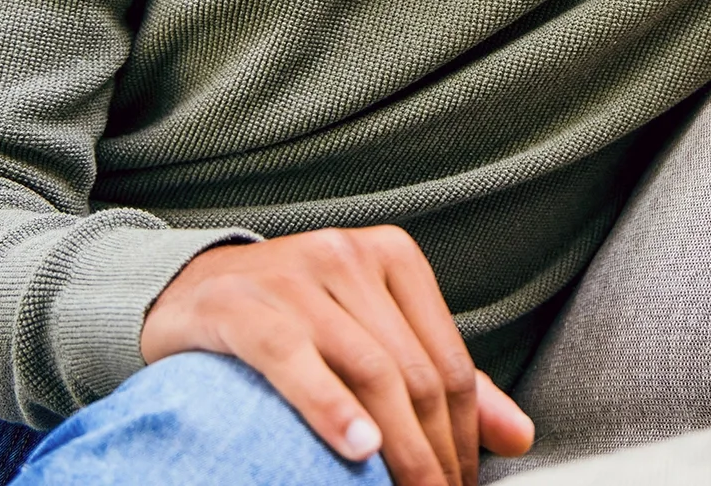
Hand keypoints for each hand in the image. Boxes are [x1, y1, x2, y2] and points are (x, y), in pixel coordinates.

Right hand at [140, 227, 535, 485]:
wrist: (191, 290)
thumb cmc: (295, 318)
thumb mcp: (372, 334)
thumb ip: (440, 378)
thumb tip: (519, 437)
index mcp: (392, 258)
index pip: (449, 362)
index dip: (466, 438)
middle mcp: (348, 256)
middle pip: (413, 374)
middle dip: (434, 454)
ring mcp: (294, 276)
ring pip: (367, 370)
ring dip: (397, 447)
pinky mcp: (242, 304)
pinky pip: (293, 358)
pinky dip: (330, 407)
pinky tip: (356, 446)